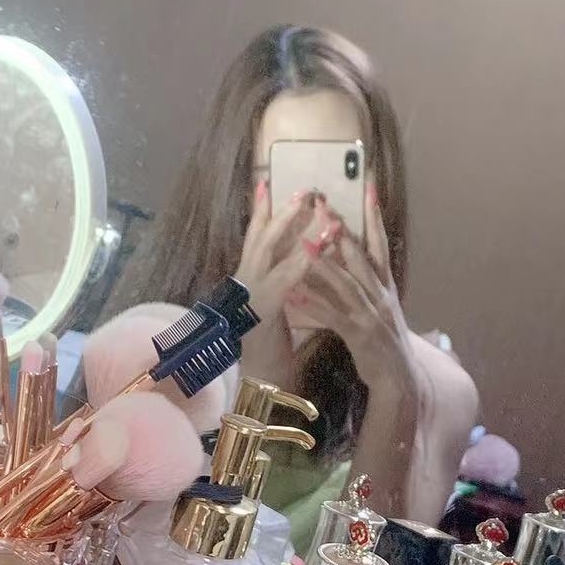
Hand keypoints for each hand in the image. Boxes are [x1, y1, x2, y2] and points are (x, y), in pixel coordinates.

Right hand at [235, 181, 317, 383]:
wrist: (258, 381)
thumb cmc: (268, 346)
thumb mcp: (272, 306)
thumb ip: (278, 282)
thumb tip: (292, 258)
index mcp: (247, 279)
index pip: (254, 237)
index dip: (259, 211)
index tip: (266, 183)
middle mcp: (244, 282)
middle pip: (261, 238)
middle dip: (282, 212)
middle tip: (303, 189)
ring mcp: (249, 296)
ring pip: (271, 255)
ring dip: (297, 233)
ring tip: (320, 214)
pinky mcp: (261, 313)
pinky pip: (282, 284)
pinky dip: (297, 266)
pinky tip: (313, 254)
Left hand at [288, 189, 413, 393]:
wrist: (400, 378)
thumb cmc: (384, 339)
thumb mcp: (380, 305)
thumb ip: (365, 279)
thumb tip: (349, 252)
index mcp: (385, 284)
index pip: (380, 241)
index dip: (374, 213)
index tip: (368, 183)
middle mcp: (380, 293)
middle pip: (361, 256)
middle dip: (342, 231)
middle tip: (323, 205)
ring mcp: (371, 314)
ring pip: (347, 284)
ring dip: (325, 265)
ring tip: (304, 245)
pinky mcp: (359, 335)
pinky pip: (333, 317)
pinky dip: (315, 305)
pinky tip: (296, 295)